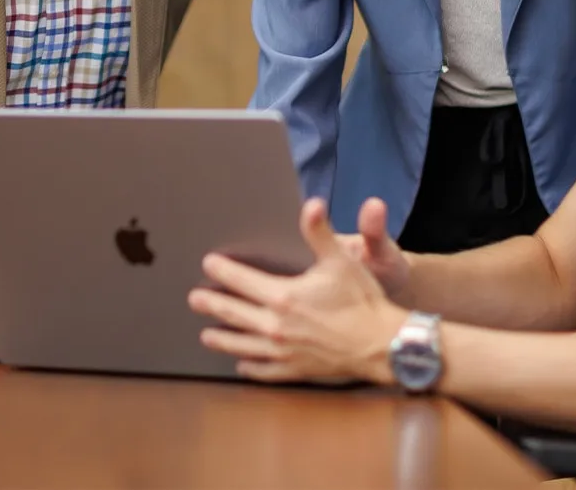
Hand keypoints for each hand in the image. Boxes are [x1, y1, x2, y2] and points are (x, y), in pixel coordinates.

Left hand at [189, 197, 405, 384]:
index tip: (209, 264)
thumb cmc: (362, 300)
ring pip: (243, 345)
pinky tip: (241, 365)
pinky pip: (265, 370)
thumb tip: (311, 204)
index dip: (223, 271)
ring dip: (223, 339)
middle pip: (234, 313)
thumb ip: (320, 232)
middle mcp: (276, 326)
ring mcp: (284, 351)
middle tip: (194, 300)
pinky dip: (250, 367)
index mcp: (283, 296)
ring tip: (206, 335)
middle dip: (212, 305)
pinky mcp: (295, 370)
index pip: (242, 281)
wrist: (382, 344)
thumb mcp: (340, 260)